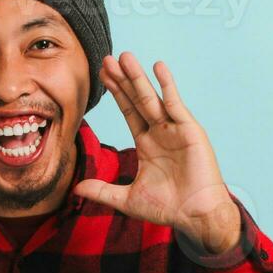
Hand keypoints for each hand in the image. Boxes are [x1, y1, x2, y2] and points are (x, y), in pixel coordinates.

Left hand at [74, 52, 241, 253]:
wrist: (196, 216)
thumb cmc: (168, 208)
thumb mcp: (128, 199)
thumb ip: (102, 191)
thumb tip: (76, 188)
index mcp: (147, 144)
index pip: (128, 112)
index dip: (115, 93)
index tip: (102, 75)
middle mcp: (161, 132)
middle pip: (137, 100)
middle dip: (122, 80)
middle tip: (108, 58)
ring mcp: (176, 129)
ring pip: (152, 98)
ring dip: (138, 77)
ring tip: (125, 57)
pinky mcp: (190, 130)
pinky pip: (176, 104)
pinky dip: (167, 85)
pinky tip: (158, 67)